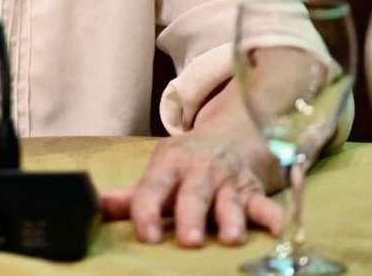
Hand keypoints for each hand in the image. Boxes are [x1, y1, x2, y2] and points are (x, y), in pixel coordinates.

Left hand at [100, 83, 283, 246]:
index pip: (153, 188)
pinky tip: (277, 229)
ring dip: (232, 218)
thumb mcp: (161, 171)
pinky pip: (265, 203)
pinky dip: (272, 216)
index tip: (146, 236)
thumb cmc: (190, 161)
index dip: (147, 211)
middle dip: (191, 216)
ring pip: (230, 200)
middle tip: (190, 240)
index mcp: (169, 165)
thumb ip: (132, 197)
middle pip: (194, 194)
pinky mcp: (254, 190)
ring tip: (231, 238)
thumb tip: (95, 208)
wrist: (234, 130)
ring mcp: (229, 180)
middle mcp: (199, 171)